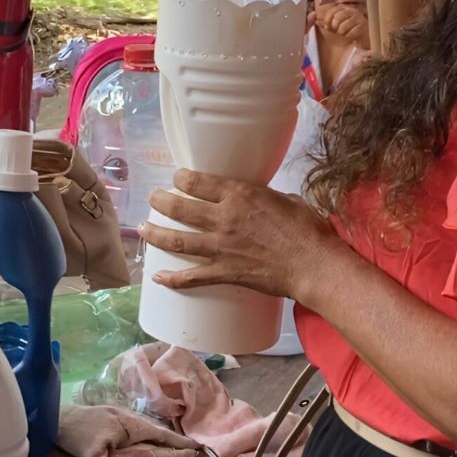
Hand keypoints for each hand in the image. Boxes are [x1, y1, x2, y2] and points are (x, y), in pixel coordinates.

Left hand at [139, 170, 347, 298]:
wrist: (313, 264)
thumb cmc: (307, 230)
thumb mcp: (286, 199)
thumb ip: (265, 198)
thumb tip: (260, 201)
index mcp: (239, 195)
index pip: (197, 182)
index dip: (181, 178)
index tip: (176, 178)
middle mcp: (224, 218)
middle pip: (180, 207)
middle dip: (160, 201)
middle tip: (152, 199)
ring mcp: (221, 247)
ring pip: (177, 239)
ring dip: (155, 234)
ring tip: (142, 229)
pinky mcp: (225, 272)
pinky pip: (192, 277)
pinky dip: (173, 279)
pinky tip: (158, 277)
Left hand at [313, 1, 368, 45]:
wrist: (365, 36)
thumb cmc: (350, 29)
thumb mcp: (336, 26)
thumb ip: (326, 22)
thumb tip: (315, 20)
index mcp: (344, 8)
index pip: (332, 10)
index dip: (327, 19)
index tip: (326, 26)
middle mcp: (351, 11)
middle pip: (337, 18)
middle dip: (335, 27)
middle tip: (337, 30)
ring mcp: (358, 18)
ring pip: (343, 26)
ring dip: (342, 32)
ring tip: (345, 32)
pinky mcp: (363, 27)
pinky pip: (350, 33)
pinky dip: (349, 36)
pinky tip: (351, 35)